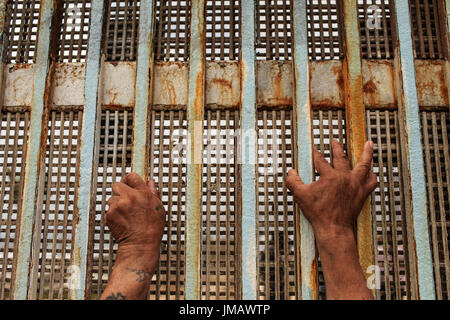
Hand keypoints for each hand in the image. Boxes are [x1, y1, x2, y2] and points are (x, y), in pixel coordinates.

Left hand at [100, 173, 165, 299]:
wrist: (140, 244)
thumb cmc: (151, 228)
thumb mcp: (158, 207)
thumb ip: (152, 192)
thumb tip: (149, 182)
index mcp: (143, 193)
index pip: (131, 176)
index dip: (129, 180)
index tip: (128, 183)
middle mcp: (130, 197)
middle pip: (117, 185)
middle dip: (120, 192)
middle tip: (126, 201)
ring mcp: (118, 205)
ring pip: (111, 198)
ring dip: (116, 203)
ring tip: (126, 214)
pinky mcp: (110, 214)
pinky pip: (108, 209)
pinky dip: (113, 214)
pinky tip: (122, 220)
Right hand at [286, 140, 376, 240]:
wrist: (333, 228)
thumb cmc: (319, 212)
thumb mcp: (301, 196)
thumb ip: (293, 182)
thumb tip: (291, 172)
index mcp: (330, 176)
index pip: (321, 161)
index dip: (316, 154)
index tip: (314, 150)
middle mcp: (344, 177)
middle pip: (342, 157)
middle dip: (337, 148)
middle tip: (335, 142)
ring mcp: (355, 185)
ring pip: (364, 165)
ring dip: (366, 153)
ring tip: (369, 144)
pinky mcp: (362, 193)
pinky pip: (371, 181)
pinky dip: (372, 175)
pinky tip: (372, 171)